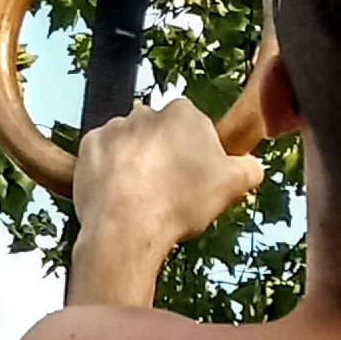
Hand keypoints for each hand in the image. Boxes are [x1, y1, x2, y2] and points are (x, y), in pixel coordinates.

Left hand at [70, 98, 263, 305]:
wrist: (126, 227)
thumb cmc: (180, 204)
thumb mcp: (232, 187)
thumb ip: (250, 168)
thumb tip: (252, 165)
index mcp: (184, 114)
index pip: (196, 128)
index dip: (198, 155)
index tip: (196, 179)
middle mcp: (146, 112)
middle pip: (161, 134)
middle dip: (166, 156)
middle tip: (170, 192)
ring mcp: (114, 127)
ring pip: (131, 144)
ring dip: (136, 163)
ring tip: (142, 198)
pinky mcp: (89, 146)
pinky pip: (103, 156)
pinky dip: (109, 171)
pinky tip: (119, 195)